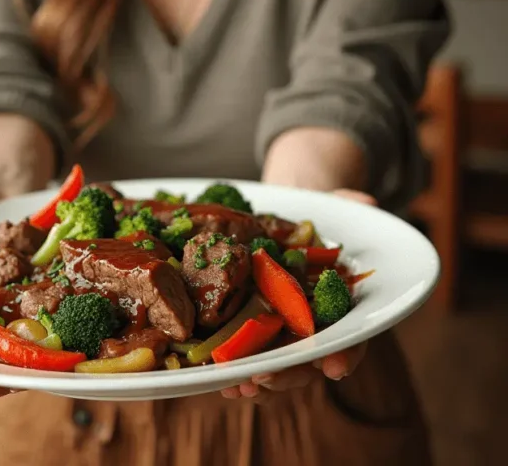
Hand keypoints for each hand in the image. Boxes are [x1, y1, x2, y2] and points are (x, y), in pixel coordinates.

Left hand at [220, 188, 375, 404]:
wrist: (284, 215)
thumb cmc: (314, 215)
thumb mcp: (334, 204)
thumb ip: (349, 205)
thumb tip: (365, 201)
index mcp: (342, 303)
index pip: (353, 336)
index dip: (347, 353)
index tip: (335, 368)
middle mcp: (316, 325)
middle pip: (309, 361)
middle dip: (290, 373)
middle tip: (267, 376)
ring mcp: (284, 330)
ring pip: (278, 366)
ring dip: (260, 379)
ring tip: (239, 383)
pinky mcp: (253, 328)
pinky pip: (248, 357)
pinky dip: (236, 371)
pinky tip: (219, 378)